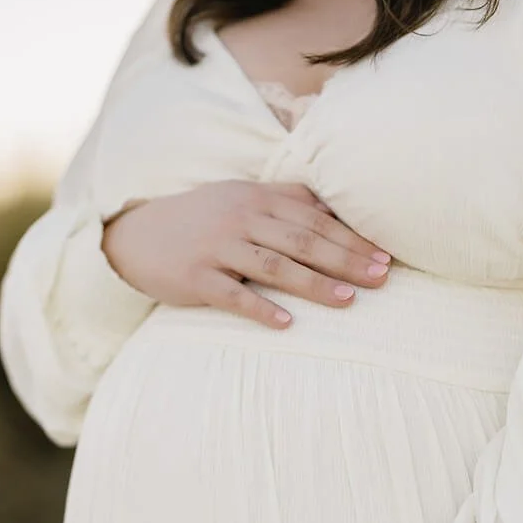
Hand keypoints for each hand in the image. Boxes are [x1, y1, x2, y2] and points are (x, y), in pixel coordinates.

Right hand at [101, 181, 391, 328]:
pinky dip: (260, 309)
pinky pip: (232, 295)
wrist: (137, 235)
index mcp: (258, 199)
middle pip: (302, 240)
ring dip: (313, 284)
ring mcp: (216, 248)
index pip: (315, 219)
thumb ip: (286, 199)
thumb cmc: (202, 219)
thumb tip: (334, 209)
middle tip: (380, 278)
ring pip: (273, 266)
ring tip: (348, 300)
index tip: (385, 256)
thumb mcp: (242, 197)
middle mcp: (240, 219)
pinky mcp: (195, 277)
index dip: (352, 238)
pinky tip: (286, 324)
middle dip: (345, 259)